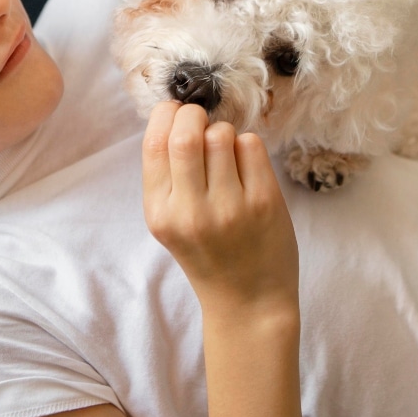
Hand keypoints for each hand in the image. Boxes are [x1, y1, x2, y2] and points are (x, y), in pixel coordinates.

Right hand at [141, 101, 298, 313]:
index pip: (154, 144)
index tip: (175, 113)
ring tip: (226, 155)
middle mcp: (191, 211)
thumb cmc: (208, 255)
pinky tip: (246, 168)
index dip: (165, 116)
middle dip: (194, 115)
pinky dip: (247, 146)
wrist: (248, 303)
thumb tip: (175, 115)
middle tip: (201, 122)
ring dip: (223, 133)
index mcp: (160, 214)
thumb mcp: (171, 223)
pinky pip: (251, 145)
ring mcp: (230, 207)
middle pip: (187, 133)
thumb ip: (168, 177)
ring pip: (222, 134)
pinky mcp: (264, 203)